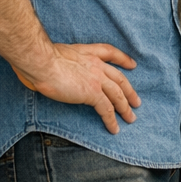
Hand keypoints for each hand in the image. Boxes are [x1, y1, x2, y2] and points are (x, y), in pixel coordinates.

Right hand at [12, 43, 139, 134]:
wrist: (44, 62)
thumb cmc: (45, 58)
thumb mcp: (63, 52)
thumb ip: (68, 60)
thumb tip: (60, 67)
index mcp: (91, 53)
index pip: (112, 53)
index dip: (124, 60)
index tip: (132, 65)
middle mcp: (98, 65)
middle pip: (120, 80)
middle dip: (130, 92)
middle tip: (136, 102)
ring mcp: (97, 80)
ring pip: (117, 95)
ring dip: (125, 108)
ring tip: (131, 118)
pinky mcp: (92, 93)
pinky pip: (106, 109)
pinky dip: (111, 120)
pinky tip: (114, 129)